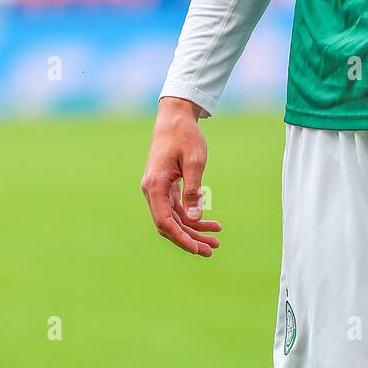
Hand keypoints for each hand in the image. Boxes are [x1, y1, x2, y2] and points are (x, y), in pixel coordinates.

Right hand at [141, 97, 221, 256]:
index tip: (198, 249)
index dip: (181, 238)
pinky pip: (177, 209)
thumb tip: (194, 219)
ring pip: (174, 219)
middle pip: (168, 225)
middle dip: (189, 239)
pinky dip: (192, 217)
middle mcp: (152, 190)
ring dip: (193, 231)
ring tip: (215, 240)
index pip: (165, 222)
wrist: (175, 117)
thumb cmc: (185, 136)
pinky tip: (210, 224)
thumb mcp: (194, 162)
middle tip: (211, 250)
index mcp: (154, 186)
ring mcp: (157, 190)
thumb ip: (194, 190)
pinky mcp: (165, 187)